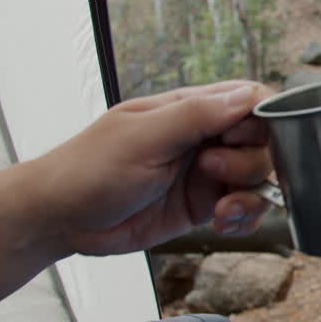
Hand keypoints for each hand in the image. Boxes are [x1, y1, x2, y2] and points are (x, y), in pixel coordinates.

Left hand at [33, 81, 275, 255]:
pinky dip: (244, 218)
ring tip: (222, 211)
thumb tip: (245, 96)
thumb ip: (195, 116)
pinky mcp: (201, 206)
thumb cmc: (88, 169)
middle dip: (250, 162)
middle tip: (212, 172)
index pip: (247, 99)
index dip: (258, 119)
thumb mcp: (142, 137)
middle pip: (261, 142)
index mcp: (188, 109)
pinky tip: (223, 225)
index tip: (239, 138)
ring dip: (251, 196)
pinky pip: (243, 209)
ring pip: (257, 178)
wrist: (59, 219)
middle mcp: (201, 139)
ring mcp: (204, 174)